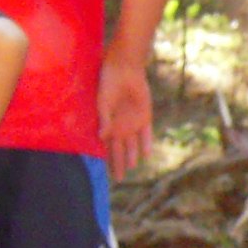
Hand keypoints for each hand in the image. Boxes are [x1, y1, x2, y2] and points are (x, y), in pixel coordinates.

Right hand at [98, 57, 152, 177]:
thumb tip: (101, 137)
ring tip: (131, 167)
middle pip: (120, 149)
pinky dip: (146, 143)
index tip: (106, 173)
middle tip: (119, 179)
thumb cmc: (108, 83)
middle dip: (119, 163)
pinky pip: (146, 133)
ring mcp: (133, 122)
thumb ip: (104, 120)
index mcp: (108, 124)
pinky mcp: (145, 116)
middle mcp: (120, 126)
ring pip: (133, 144)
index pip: (107, 147)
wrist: (125, 68)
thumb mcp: (103, 102)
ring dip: (132, 155)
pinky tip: (146, 155)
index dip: (107, 159)